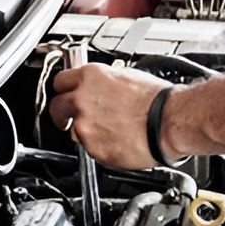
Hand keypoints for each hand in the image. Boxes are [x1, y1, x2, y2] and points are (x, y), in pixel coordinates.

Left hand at [49, 64, 170, 168]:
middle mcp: (81, 100)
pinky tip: (116, 141)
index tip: (66, 95)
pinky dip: (99, 147)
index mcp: (90, 77)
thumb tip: (97, 88)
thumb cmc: (156, 101)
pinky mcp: (92, 148)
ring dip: (85, 132)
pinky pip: (89, 148)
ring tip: (109, 131)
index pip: (60, 81)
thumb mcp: (126, 77)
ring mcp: (84, 125)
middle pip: (57, 107)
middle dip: (63, 114)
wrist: (167, 122)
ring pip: (73, 131)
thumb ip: (102, 84)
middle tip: (71, 118)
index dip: (64, 90)